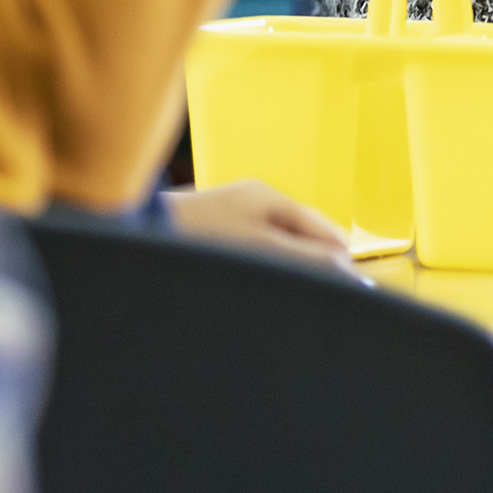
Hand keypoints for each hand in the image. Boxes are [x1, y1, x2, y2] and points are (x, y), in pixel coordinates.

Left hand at [159, 180, 364, 278]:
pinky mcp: (210, 234)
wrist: (137, 235)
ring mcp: (230, 216)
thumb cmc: (199, 237)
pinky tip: (258, 287)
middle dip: (315, 264)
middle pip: (300, 236)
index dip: (340, 257)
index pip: (322, 227)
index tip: (355, 285)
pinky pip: (251, 252)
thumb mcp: (263, 250)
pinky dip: (262, 269)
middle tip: (327, 296)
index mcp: (269, 197)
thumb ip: (307, 258)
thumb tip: (345, 268)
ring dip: (287, 269)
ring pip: (276, 247)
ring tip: (293, 296)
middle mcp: (251, 202)